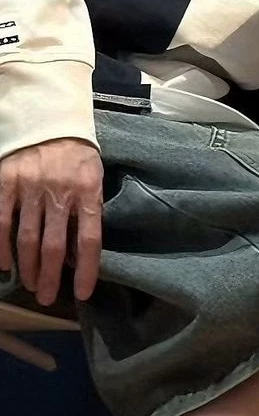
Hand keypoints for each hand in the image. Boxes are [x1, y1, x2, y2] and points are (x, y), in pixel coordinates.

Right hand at [0, 138, 102, 305]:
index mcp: (88, 190)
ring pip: (27, 239)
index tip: (83, 294)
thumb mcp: (93, 177)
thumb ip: (88, 211)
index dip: (87, 270)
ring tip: (32, 285)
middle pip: (55, 246)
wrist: (48, 117)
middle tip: (48, 298)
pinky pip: (1, 222)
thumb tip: (79, 255)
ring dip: (29, 268)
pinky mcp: (7, 182)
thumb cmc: (75, 154)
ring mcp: (31, 187)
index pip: (90, 239)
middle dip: (51, 278)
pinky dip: (1, 248)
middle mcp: (60, 191)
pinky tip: (4, 265)